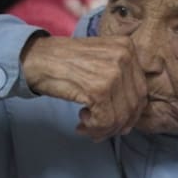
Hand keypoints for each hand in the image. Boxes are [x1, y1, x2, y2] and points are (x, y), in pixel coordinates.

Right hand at [19, 35, 147, 140]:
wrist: (36, 58)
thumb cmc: (64, 62)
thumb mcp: (100, 58)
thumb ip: (121, 77)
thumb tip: (132, 115)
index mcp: (127, 47)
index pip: (141, 91)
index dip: (129, 113)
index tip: (115, 122)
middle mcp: (124, 57)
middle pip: (134, 106)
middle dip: (117, 124)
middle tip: (98, 130)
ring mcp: (113, 73)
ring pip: (120, 117)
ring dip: (103, 129)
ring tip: (86, 126)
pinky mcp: (98, 89)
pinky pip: (105, 121)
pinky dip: (94, 128)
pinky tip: (81, 120)